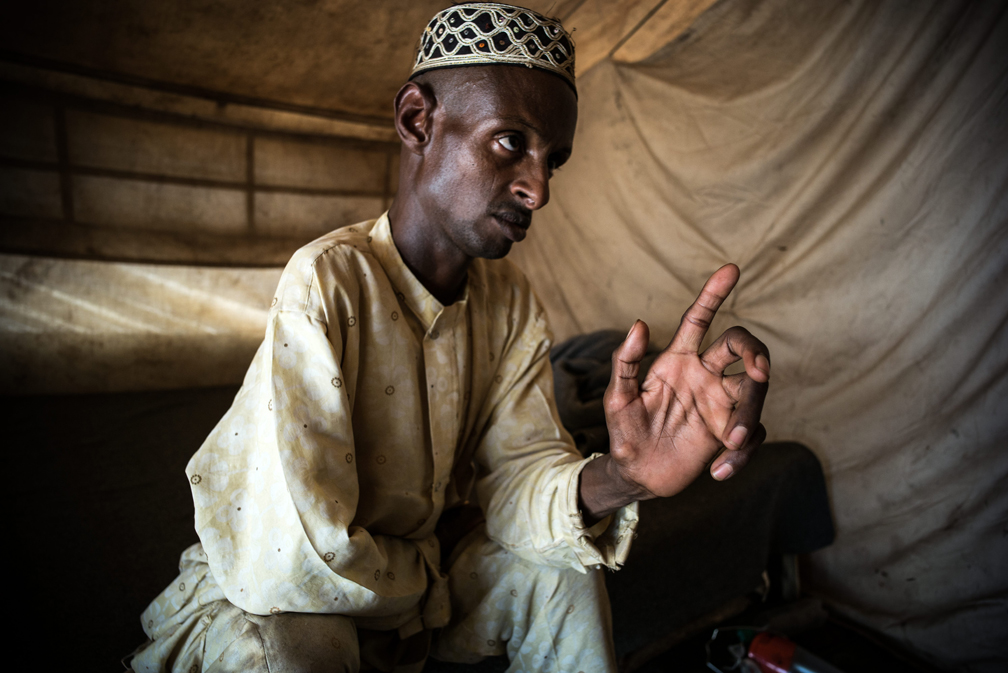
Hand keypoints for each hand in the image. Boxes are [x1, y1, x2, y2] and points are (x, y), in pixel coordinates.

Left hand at [579, 264, 769, 518]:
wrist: (637, 473)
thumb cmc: (625, 430)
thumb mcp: (617, 397)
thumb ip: (625, 361)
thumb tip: (638, 323)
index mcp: (678, 359)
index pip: (700, 318)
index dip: (714, 293)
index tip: (731, 268)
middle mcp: (705, 374)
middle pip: (741, 347)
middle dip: (756, 353)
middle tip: (758, 371)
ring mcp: (721, 402)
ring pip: (755, 390)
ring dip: (749, 415)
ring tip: (730, 442)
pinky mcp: (731, 431)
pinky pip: (753, 433)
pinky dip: (741, 454)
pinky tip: (718, 470)